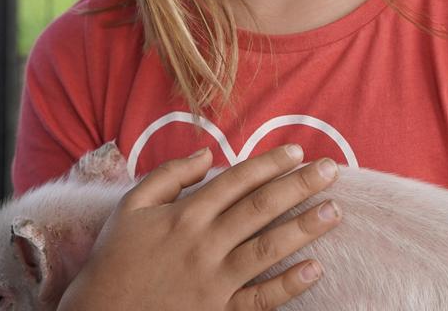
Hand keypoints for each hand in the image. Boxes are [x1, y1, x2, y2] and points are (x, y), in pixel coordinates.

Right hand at [56, 144, 341, 310]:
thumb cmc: (114, 261)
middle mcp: (203, 244)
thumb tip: (206, 154)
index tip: (297, 152)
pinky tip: (314, 268)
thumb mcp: (130, 209)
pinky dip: (287, 285)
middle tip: (330, 169)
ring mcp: (213, 281)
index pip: (236, 181)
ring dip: (303, 228)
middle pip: (259, 208)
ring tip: (333, 211)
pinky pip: (259, 299)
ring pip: (266, 249)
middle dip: (298, 185)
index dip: (269, 164)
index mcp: (184, 216)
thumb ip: (167, 177)